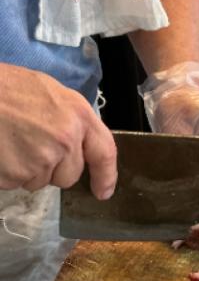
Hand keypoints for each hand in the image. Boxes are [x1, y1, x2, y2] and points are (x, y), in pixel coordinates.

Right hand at [0, 63, 116, 198]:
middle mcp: (66, 140)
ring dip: (24, 170)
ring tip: (8, 142)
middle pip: (69, 176)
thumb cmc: (4, 87)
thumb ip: (69, 119)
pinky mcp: (16, 173)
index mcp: (78, 115)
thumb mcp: (48, 91)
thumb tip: (78, 146)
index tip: (103, 193)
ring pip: (39, 181)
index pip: (104, 153)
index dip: (105, 176)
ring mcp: (41, 159)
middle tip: (28, 145)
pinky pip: (13, 183)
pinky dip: (5, 173)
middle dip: (52, 169)